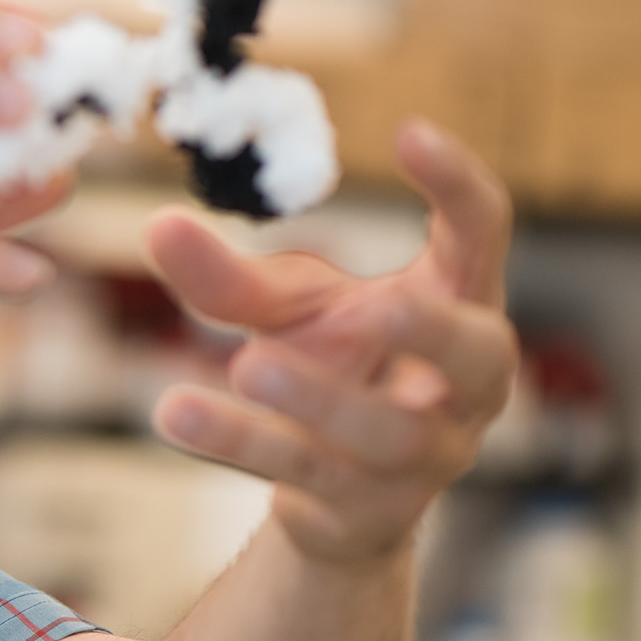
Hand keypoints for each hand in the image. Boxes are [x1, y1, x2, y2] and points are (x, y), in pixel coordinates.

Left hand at [145, 120, 516, 565]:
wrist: (335, 497)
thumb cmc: (334, 365)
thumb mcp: (286, 310)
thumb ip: (227, 277)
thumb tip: (157, 227)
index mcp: (461, 301)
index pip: (483, 234)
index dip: (458, 185)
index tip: (410, 131)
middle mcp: (468, 383)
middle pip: (478, 353)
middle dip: (433, 332)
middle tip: (381, 304)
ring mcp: (430, 455)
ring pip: (389, 431)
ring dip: (318, 398)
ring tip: (245, 364)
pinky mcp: (373, 509)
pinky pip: (312, 475)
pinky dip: (241, 442)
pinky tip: (176, 413)